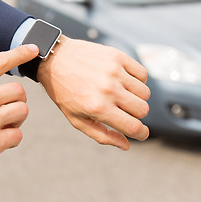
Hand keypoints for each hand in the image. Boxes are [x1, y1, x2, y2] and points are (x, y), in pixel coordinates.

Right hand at [0, 45, 38, 192]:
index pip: (0, 61)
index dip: (20, 53)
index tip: (33, 49)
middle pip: (18, 90)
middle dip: (16, 101)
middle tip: (8, 111)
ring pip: (22, 111)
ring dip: (16, 119)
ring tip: (3, 127)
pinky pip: (17, 136)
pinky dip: (12, 139)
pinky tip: (0, 143)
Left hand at [38, 36, 149, 150]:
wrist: (55, 59)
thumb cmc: (64, 91)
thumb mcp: (76, 119)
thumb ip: (101, 135)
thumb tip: (126, 145)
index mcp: (98, 108)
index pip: (134, 127)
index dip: (142, 134)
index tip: (141, 133)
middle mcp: (108, 89)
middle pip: (142, 110)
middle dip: (136, 115)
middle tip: (123, 111)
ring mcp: (114, 71)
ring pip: (145, 93)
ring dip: (137, 98)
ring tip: (121, 95)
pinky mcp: (117, 56)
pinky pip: (142, 74)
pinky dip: (138, 80)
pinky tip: (124, 81)